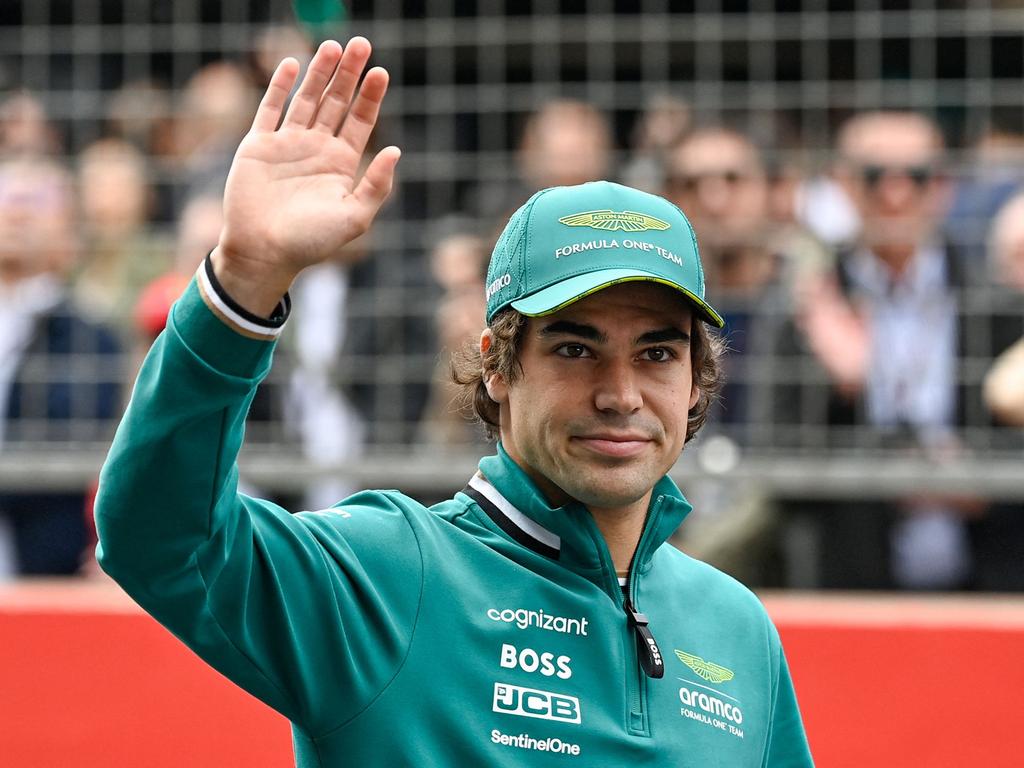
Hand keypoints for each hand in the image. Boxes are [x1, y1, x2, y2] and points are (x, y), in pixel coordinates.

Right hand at [213, 37, 399, 314]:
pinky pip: (271, 108)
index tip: (380, 72)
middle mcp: (316, 150)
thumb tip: (396, 151)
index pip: (360, 121)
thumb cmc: (312, 242)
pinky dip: (281, 85)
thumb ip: (376, 185)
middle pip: (337, 102)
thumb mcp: (355, 217)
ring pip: (307, 99)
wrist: (265, 253)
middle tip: (361, 43)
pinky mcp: (259, 145)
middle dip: (349, 74)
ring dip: (321, 73)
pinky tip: (294, 63)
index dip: (370, 96)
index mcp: (341, 165)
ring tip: (334, 46)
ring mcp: (287, 145)